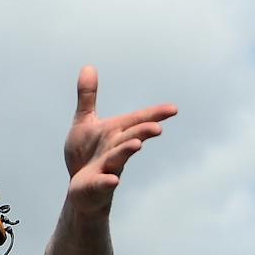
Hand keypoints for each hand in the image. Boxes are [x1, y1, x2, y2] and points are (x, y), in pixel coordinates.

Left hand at [62, 65, 175, 214]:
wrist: (80, 189)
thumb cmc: (86, 154)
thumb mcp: (85, 121)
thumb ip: (88, 96)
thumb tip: (88, 66)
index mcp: (116, 132)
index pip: (138, 120)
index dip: (155, 114)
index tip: (174, 108)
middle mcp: (116, 148)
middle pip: (131, 137)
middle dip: (143, 131)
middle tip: (157, 126)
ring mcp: (108, 168)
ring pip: (119, 158)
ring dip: (127, 151)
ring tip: (137, 145)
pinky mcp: (96, 185)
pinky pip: (103, 184)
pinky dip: (107, 181)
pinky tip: (113, 180)